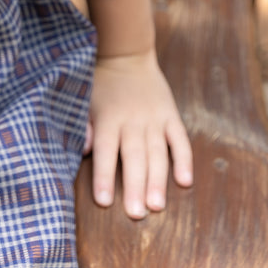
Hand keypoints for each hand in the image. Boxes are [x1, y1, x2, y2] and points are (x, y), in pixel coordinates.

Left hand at [84, 48, 192, 219]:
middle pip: (133, 156)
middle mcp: (131, 119)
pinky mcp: (170, 114)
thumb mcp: (83, 99)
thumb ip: (82, 125)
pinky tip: (185, 181)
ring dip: (158, 180)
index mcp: (107, 117)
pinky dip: (183, 159)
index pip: (104, 150)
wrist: (124, 53)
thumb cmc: (99, 83)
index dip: (104, 175)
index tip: (104, 201)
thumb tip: (82, 149)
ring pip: (157, 152)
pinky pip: (179, 139)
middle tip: (136, 214)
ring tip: (157, 206)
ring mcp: (153, 117)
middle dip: (135, 186)